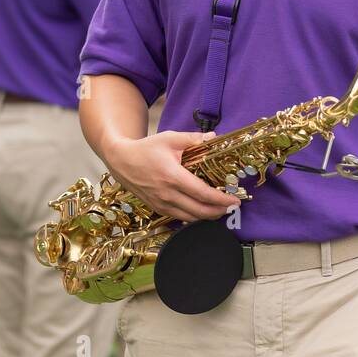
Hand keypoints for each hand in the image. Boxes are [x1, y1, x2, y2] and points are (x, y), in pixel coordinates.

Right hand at [104, 130, 241, 222]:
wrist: (121, 161)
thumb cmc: (146, 148)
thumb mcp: (170, 138)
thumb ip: (193, 138)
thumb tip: (214, 137)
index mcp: (172, 176)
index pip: (202, 194)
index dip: (221, 199)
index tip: (235, 200)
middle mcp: (167, 194)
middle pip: (200, 211)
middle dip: (219, 211)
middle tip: (232, 206)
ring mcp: (161, 204)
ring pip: (190, 219)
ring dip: (208, 217)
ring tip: (221, 209)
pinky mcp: (157, 209)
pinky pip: (180, 218)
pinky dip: (194, 217)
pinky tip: (202, 211)